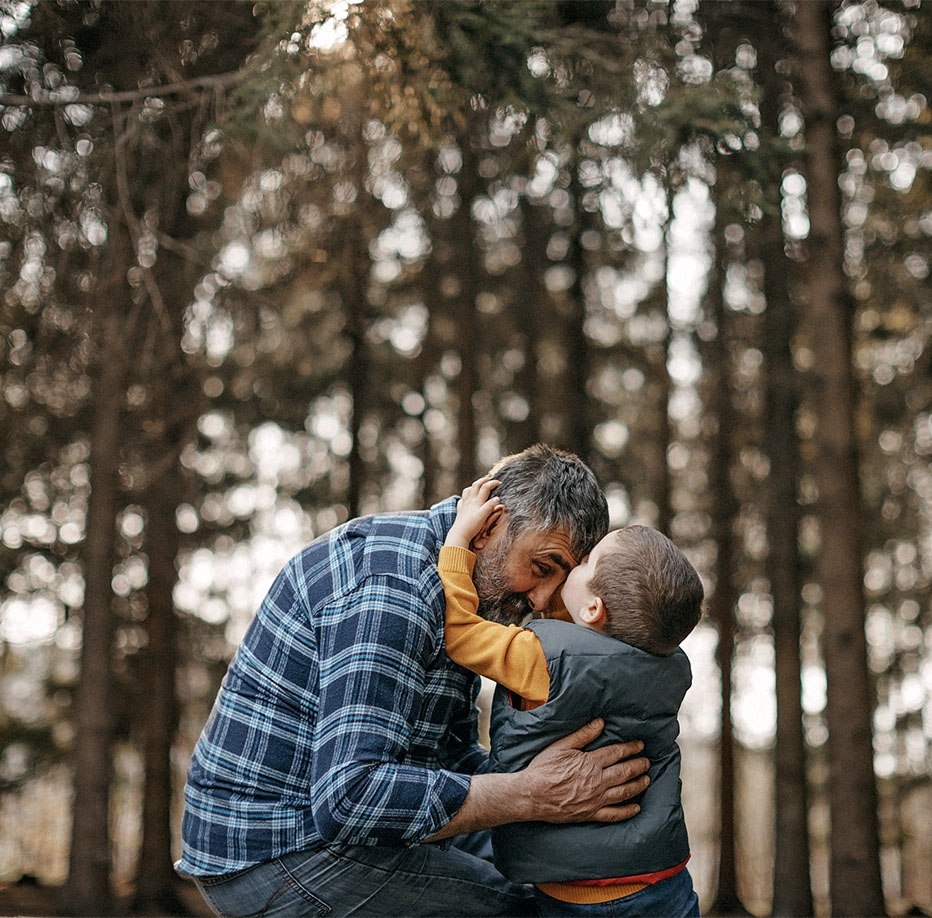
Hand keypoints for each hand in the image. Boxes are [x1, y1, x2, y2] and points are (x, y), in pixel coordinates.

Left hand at [446, 475, 502, 548]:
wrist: (460, 534)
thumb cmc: (472, 525)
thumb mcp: (484, 515)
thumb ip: (490, 506)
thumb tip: (497, 498)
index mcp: (477, 501)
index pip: (485, 487)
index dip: (493, 483)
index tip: (499, 483)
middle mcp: (470, 500)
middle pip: (476, 485)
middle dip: (483, 480)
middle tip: (489, 479)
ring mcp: (464, 504)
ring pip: (467, 490)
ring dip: (473, 486)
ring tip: (478, 486)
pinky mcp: (460, 510)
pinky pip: (462, 499)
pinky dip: (465, 496)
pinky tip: (467, 499)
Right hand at [520, 719, 649, 823]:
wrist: (532, 795)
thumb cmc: (544, 769)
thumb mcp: (561, 746)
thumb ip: (583, 735)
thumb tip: (600, 723)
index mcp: (590, 763)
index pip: (617, 753)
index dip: (631, 748)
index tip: (640, 745)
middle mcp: (597, 781)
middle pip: (625, 772)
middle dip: (639, 765)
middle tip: (647, 762)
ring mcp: (596, 799)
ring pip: (624, 792)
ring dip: (638, 785)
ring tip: (646, 780)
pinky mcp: (591, 814)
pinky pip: (614, 814)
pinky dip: (627, 811)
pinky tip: (636, 808)